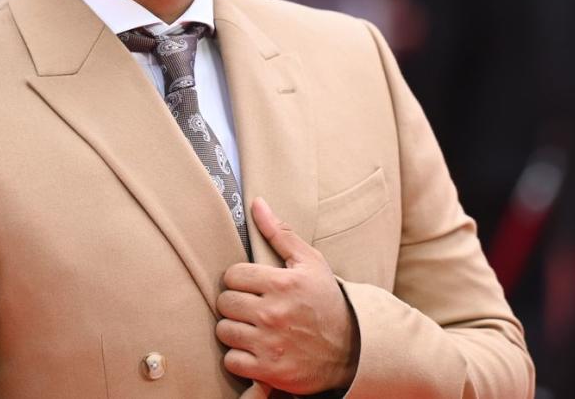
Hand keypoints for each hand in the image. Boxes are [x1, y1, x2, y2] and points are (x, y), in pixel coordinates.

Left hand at [217, 197, 358, 393]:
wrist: (351, 350)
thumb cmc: (326, 301)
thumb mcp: (310, 263)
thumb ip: (280, 233)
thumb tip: (256, 203)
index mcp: (282, 283)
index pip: (231, 275)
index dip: (239, 280)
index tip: (251, 286)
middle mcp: (273, 313)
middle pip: (224, 302)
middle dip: (235, 304)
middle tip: (251, 307)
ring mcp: (270, 344)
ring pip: (224, 331)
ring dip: (234, 330)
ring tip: (251, 328)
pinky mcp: (268, 371)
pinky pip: (231, 361)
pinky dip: (239, 358)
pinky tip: (253, 350)